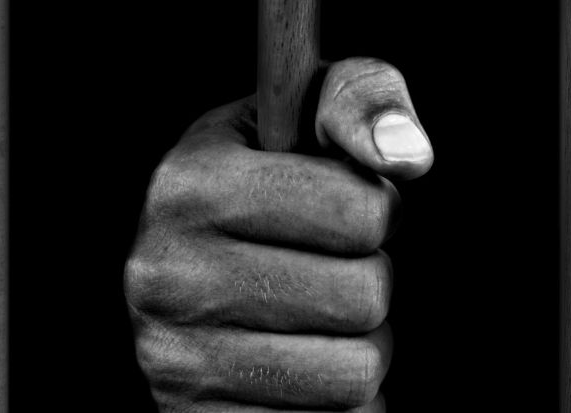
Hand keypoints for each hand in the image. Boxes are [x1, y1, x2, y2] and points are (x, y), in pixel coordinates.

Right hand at [124, 58, 431, 411]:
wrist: (196, 287)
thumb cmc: (274, 195)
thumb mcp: (302, 122)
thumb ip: (359, 102)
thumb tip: (406, 153)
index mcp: (186, 185)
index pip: (358, 209)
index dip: (377, 209)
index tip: (347, 210)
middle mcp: (164, 274)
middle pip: (365, 293)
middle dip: (370, 282)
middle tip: (328, 270)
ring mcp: (177, 360)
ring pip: (357, 369)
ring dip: (360, 347)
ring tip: (316, 319)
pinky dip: (338, 402)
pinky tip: (302, 367)